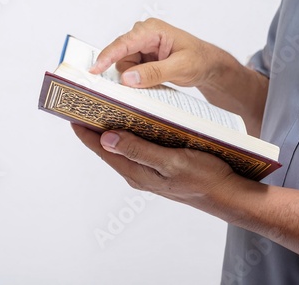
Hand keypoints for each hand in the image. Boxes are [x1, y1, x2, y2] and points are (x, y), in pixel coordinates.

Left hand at [71, 123, 238, 213]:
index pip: (100, 148)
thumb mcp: (171, 162)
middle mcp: (136, 172)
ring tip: (103, 107)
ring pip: (120, 147)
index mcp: (135, 172)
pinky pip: (135, 148)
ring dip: (110, 129)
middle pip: (106, 147)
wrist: (226, 193)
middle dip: (93, 127)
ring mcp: (146, 171)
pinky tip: (133, 121)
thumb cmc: (204, 178)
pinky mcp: (157, 167)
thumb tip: (106, 138)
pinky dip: (128, 133)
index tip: (71, 110)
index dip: (84, 130)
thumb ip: (139, 150)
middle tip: (85, 103)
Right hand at [89, 18, 222, 88]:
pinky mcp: (141, 58)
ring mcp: (141, 47)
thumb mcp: (180, 67)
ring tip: (156, 80)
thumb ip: (154, 72)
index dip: (106, 57)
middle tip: (145, 83)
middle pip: (120, 57)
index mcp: (151, 30)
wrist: (208, 66)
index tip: (94, 71)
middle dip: (128, 73)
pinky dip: (137, 80)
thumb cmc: (199, 60)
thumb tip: (127, 78)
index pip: (123, 43)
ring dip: (134, 79)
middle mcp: (142, 35)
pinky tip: (152, 82)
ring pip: (123, 67)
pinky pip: (129, 72)